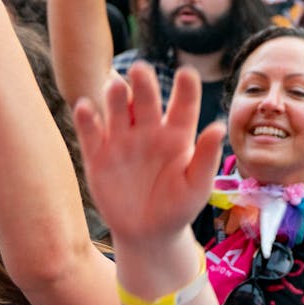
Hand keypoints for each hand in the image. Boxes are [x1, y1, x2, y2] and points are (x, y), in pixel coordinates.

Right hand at [73, 65, 226, 248]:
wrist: (148, 235)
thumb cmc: (178, 208)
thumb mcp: (196, 186)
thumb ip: (206, 157)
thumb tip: (218, 127)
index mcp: (177, 134)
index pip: (183, 105)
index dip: (185, 89)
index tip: (186, 74)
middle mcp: (149, 130)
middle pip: (146, 100)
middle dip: (143, 84)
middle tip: (140, 69)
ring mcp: (122, 140)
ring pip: (117, 110)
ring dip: (115, 97)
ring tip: (115, 86)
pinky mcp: (98, 155)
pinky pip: (91, 133)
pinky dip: (86, 119)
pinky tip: (84, 108)